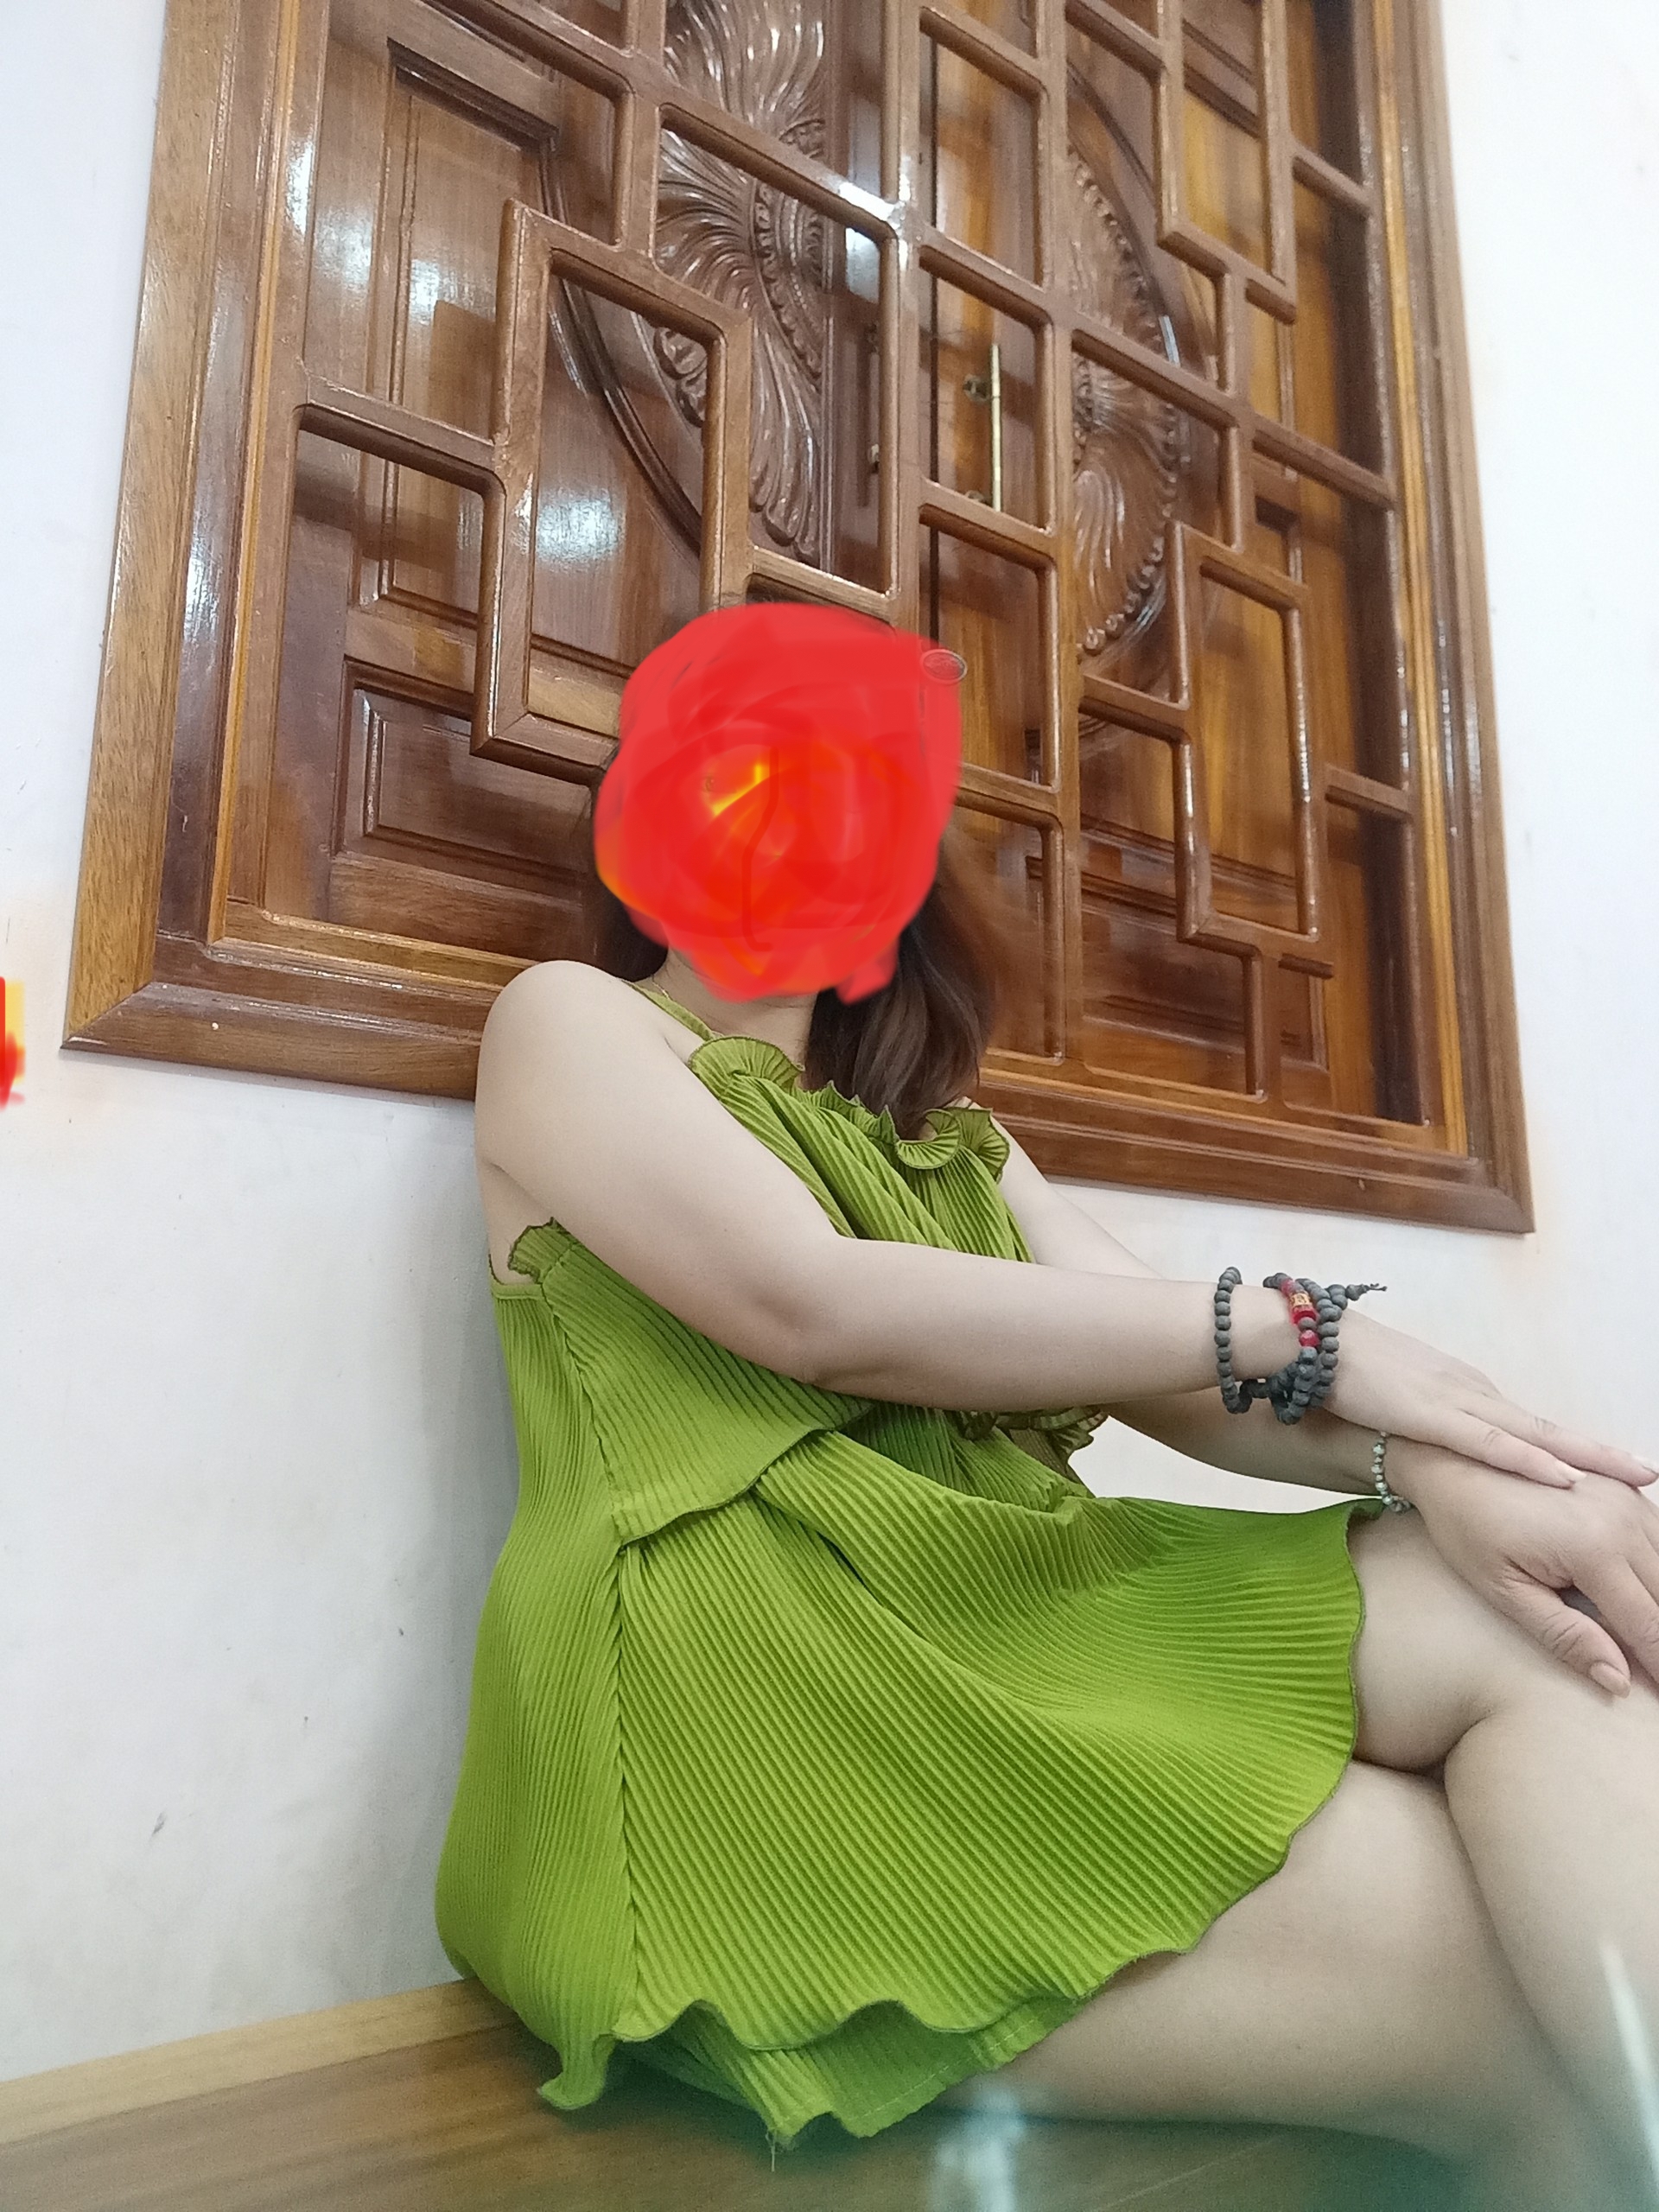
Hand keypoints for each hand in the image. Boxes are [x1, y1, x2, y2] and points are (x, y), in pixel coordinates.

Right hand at [1325, 1310, 1656, 1490]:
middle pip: (1548, 1431)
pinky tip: (1564, 1477)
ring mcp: (1456, 1402)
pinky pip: (1490, 1445)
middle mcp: (1473, 1394)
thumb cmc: (1341, 1372)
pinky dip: (1530, 1461)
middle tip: (1648, 1471)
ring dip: (1586, 1458)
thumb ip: (1417, 1422)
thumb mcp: (1391, 1402)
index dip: (1572, 1450)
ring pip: (1534, 1436)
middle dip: (1601, 1455)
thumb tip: (1430, 1447)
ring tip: (1633, 1474)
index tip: (1611, 1468)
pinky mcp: (1431, 1415)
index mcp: (1463, 1393)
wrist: (1308, 1339)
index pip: (1527, 1428)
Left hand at [1391, 1444, 1658, 1695]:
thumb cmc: (1466, 1527)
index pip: (1649, 1625)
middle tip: (1652, 1667)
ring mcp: (1625, 1495)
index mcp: (1594, 1549)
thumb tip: (1619, 1680)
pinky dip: (1656, 1566)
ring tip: (1645, 1636)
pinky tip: (1643, 1587)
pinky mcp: (1620, 1485)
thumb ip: (1566, 1636)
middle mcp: (1621, 1517)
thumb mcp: (1505, 1591)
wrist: (1447, 1460)